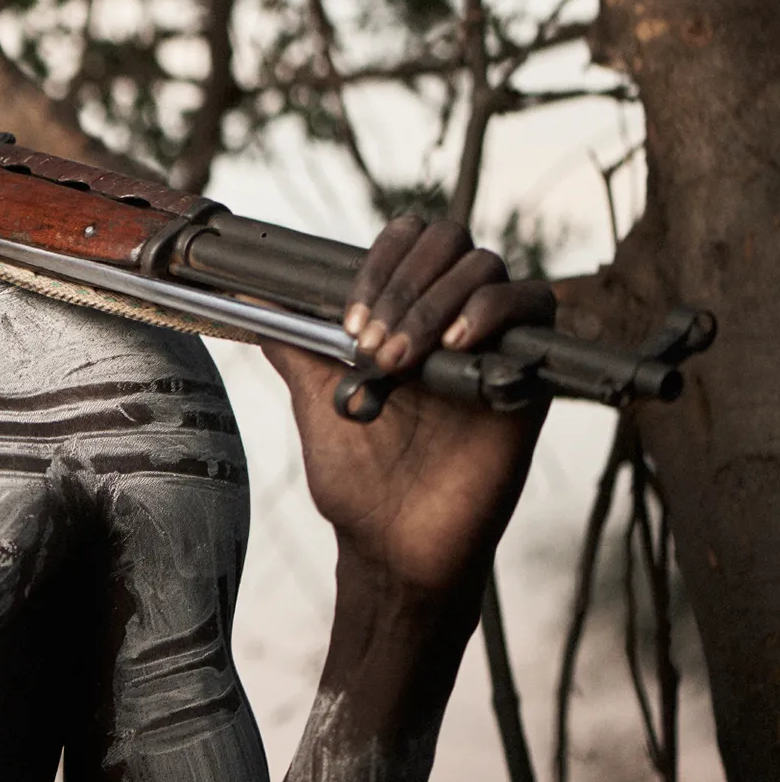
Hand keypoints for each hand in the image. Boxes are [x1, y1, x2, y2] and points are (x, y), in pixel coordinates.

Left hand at [262, 215, 555, 599]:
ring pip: (486, 266)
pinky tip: (457, 346)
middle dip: (403, 283)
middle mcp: (450, 318)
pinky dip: (495, 310)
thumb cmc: (356, 474)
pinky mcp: (530, 372)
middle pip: (448, 240)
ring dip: (437, 302)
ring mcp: (493, 342)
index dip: (378, 264)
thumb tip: (246, 291)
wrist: (393, 542)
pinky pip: (535, 305)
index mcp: (403, 314)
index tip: (346, 323)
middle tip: (370, 345)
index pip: (406, 239)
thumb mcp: (313, 396)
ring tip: (402, 359)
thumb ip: (292, 341)